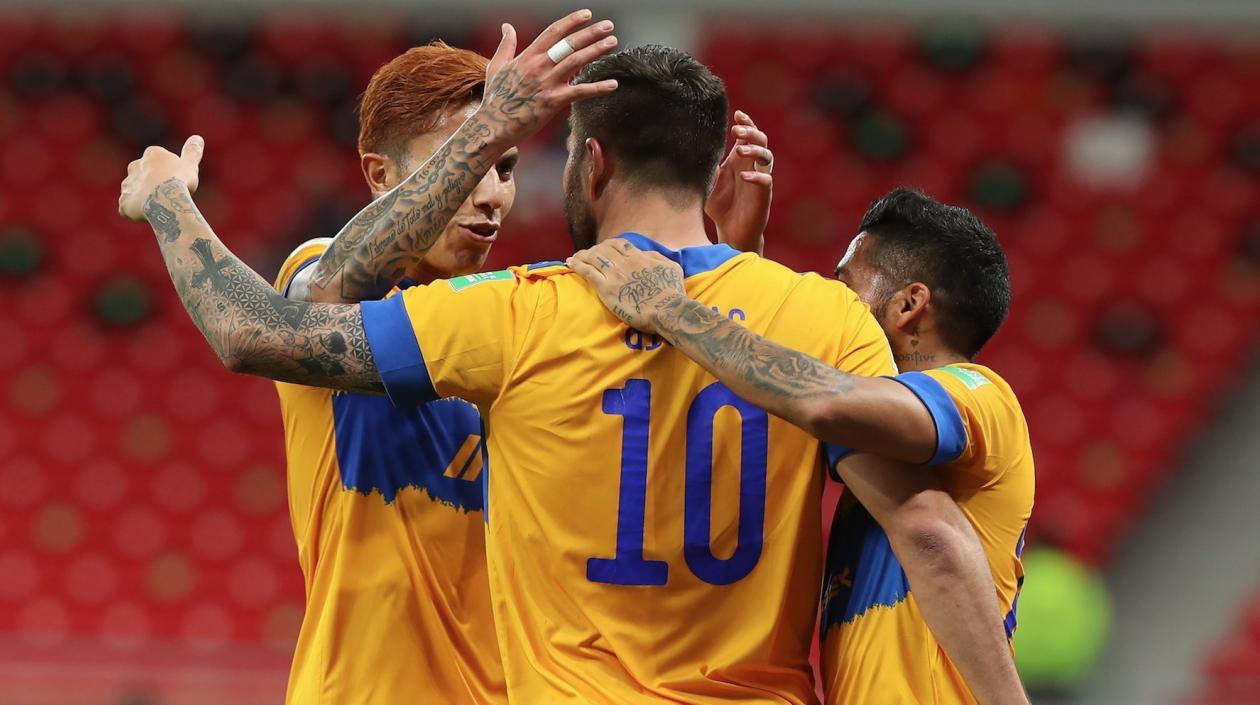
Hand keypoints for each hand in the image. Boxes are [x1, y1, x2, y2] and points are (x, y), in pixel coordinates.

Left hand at [118, 135, 203, 220]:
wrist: (165, 201)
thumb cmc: (179, 182)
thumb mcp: (190, 165)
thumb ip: (192, 152)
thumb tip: (197, 137)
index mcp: (151, 154)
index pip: (158, 161)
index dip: (168, 172)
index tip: (177, 181)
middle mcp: (135, 166)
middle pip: (143, 174)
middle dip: (152, 182)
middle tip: (166, 195)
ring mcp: (127, 185)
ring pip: (135, 190)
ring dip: (143, 197)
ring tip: (158, 207)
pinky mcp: (124, 202)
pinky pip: (128, 207)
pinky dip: (135, 211)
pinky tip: (148, 215)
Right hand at [479, 9, 619, 146]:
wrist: (493, 126)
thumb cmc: (494, 99)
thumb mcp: (496, 66)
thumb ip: (506, 45)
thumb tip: (506, 27)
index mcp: (528, 57)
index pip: (553, 32)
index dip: (571, 21)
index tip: (587, 14)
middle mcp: (539, 66)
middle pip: (569, 44)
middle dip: (590, 33)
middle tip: (608, 26)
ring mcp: (547, 83)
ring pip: (576, 62)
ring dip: (596, 51)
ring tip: (612, 42)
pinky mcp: (553, 102)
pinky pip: (579, 92)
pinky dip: (598, 88)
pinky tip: (613, 84)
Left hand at [567, 239, 685, 333]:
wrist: (667, 310)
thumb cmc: (672, 293)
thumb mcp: (671, 268)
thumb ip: (656, 257)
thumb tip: (644, 254)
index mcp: (639, 257)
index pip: (619, 244)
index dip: (609, 244)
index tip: (603, 248)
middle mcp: (624, 262)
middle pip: (603, 249)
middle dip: (593, 250)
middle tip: (587, 254)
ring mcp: (614, 275)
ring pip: (593, 258)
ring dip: (582, 255)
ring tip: (574, 257)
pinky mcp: (606, 289)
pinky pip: (588, 272)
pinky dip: (577, 265)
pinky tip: (570, 262)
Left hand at [706, 110, 772, 253]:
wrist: (731, 233)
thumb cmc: (720, 208)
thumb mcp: (709, 184)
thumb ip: (707, 168)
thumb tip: (697, 150)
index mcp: (739, 161)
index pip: (747, 136)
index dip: (746, 123)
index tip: (738, 114)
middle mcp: (751, 167)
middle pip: (760, 140)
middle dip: (751, 132)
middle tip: (737, 131)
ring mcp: (759, 180)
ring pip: (767, 157)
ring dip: (754, 150)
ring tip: (740, 150)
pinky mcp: (763, 196)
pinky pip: (766, 180)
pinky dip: (756, 176)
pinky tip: (743, 176)